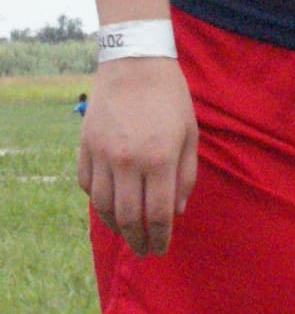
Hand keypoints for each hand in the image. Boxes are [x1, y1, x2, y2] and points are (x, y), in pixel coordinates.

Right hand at [77, 58, 198, 256]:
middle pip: (129, 218)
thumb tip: (177, 212)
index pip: (159, 214)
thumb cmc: (170, 98)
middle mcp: (128, 161)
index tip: (161, 249)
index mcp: (160, 159)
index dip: (160, 238)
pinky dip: (97, 201)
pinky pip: (87, 185)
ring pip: (103, 207)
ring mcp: (103, 155)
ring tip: (126, 233)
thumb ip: (186, 175)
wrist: (135, 63)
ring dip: (115, 226)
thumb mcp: (190, 133)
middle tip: (144, 250)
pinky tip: (108, 205)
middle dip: (138, 240)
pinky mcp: (85, 146)